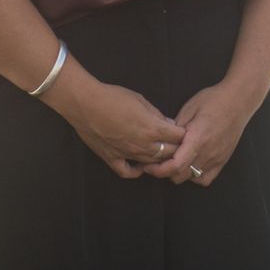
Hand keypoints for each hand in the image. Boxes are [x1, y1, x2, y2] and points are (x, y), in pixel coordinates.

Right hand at [49, 74, 185, 178]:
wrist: (86, 103)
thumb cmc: (113, 97)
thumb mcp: (141, 100)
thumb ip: (157, 115)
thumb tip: (168, 123)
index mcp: (153, 129)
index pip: (179, 137)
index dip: (184, 134)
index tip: (184, 131)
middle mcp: (144, 145)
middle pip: (169, 153)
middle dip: (176, 148)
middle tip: (177, 143)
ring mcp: (128, 154)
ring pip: (152, 164)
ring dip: (160, 160)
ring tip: (162, 154)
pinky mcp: (112, 158)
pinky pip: (128, 172)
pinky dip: (136, 172)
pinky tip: (140, 166)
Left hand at [142, 82, 260, 187]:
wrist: (238, 100)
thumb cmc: (213, 100)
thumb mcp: (189, 108)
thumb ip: (175, 127)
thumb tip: (163, 140)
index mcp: (197, 139)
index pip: (175, 165)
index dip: (158, 170)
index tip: (148, 165)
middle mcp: (207, 152)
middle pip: (180, 176)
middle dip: (165, 172)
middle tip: (158, 161)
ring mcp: (216, 158)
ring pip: (191, 178)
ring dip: (179, 173)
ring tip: (175, 161)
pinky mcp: (223, 160)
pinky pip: (205, 179)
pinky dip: (195, 176)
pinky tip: (191, 165)